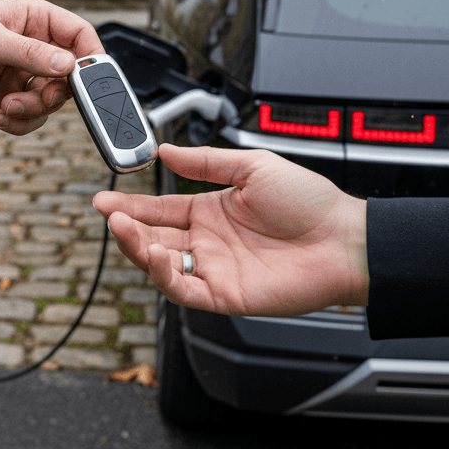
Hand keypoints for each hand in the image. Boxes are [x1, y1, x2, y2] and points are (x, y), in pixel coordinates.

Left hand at [0, 0, 101, 134]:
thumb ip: (29, 52)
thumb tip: (69, 65)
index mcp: (33, 18)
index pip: (79, 34)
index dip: (91, 57)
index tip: (92, 82)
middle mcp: (33, 45)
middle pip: (70, 74)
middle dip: (56, 92)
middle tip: (40, 98)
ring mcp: (22, 72)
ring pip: (51, 99)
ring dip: (33, 110)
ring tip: (5, 107)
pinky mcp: (9, 96)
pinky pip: (31, 116)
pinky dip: (19, 122)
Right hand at [92, 143, 367, 315]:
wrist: (344, 239)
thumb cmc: (309, 202)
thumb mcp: (252, 168)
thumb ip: (205, 163)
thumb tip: (165, 152)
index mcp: (212, 212)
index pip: (159, 210)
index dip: (130, 206)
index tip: (104, 198)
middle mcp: (209, 243)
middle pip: (153, 238)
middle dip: (126, 227)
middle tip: (107, 212)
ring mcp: (215, 270)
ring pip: (162, 266)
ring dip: (137, 249)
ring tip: (123, 229)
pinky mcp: (225, 296)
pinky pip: (184, 290)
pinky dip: (164, 275)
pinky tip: (155, 254)